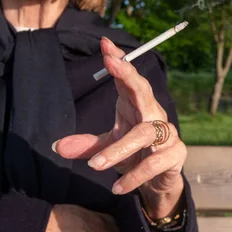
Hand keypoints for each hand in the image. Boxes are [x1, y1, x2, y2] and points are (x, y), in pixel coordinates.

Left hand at [53, 37, 186, 218]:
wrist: (159, 182)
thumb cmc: (135, 155)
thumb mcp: (109, 148)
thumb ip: (87, 146)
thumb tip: (56, 147)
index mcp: (137, 106)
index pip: (129, 79)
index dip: (119, 62)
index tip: (105, 45)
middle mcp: (154, 115)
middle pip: (144, 91)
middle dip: (129, 76)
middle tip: (111, 63)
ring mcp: (167, 134)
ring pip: (145, 134)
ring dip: (120, 149)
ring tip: (96, 165)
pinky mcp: (175, 155)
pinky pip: (154, 163)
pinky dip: (134, 176)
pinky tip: (118, 187)